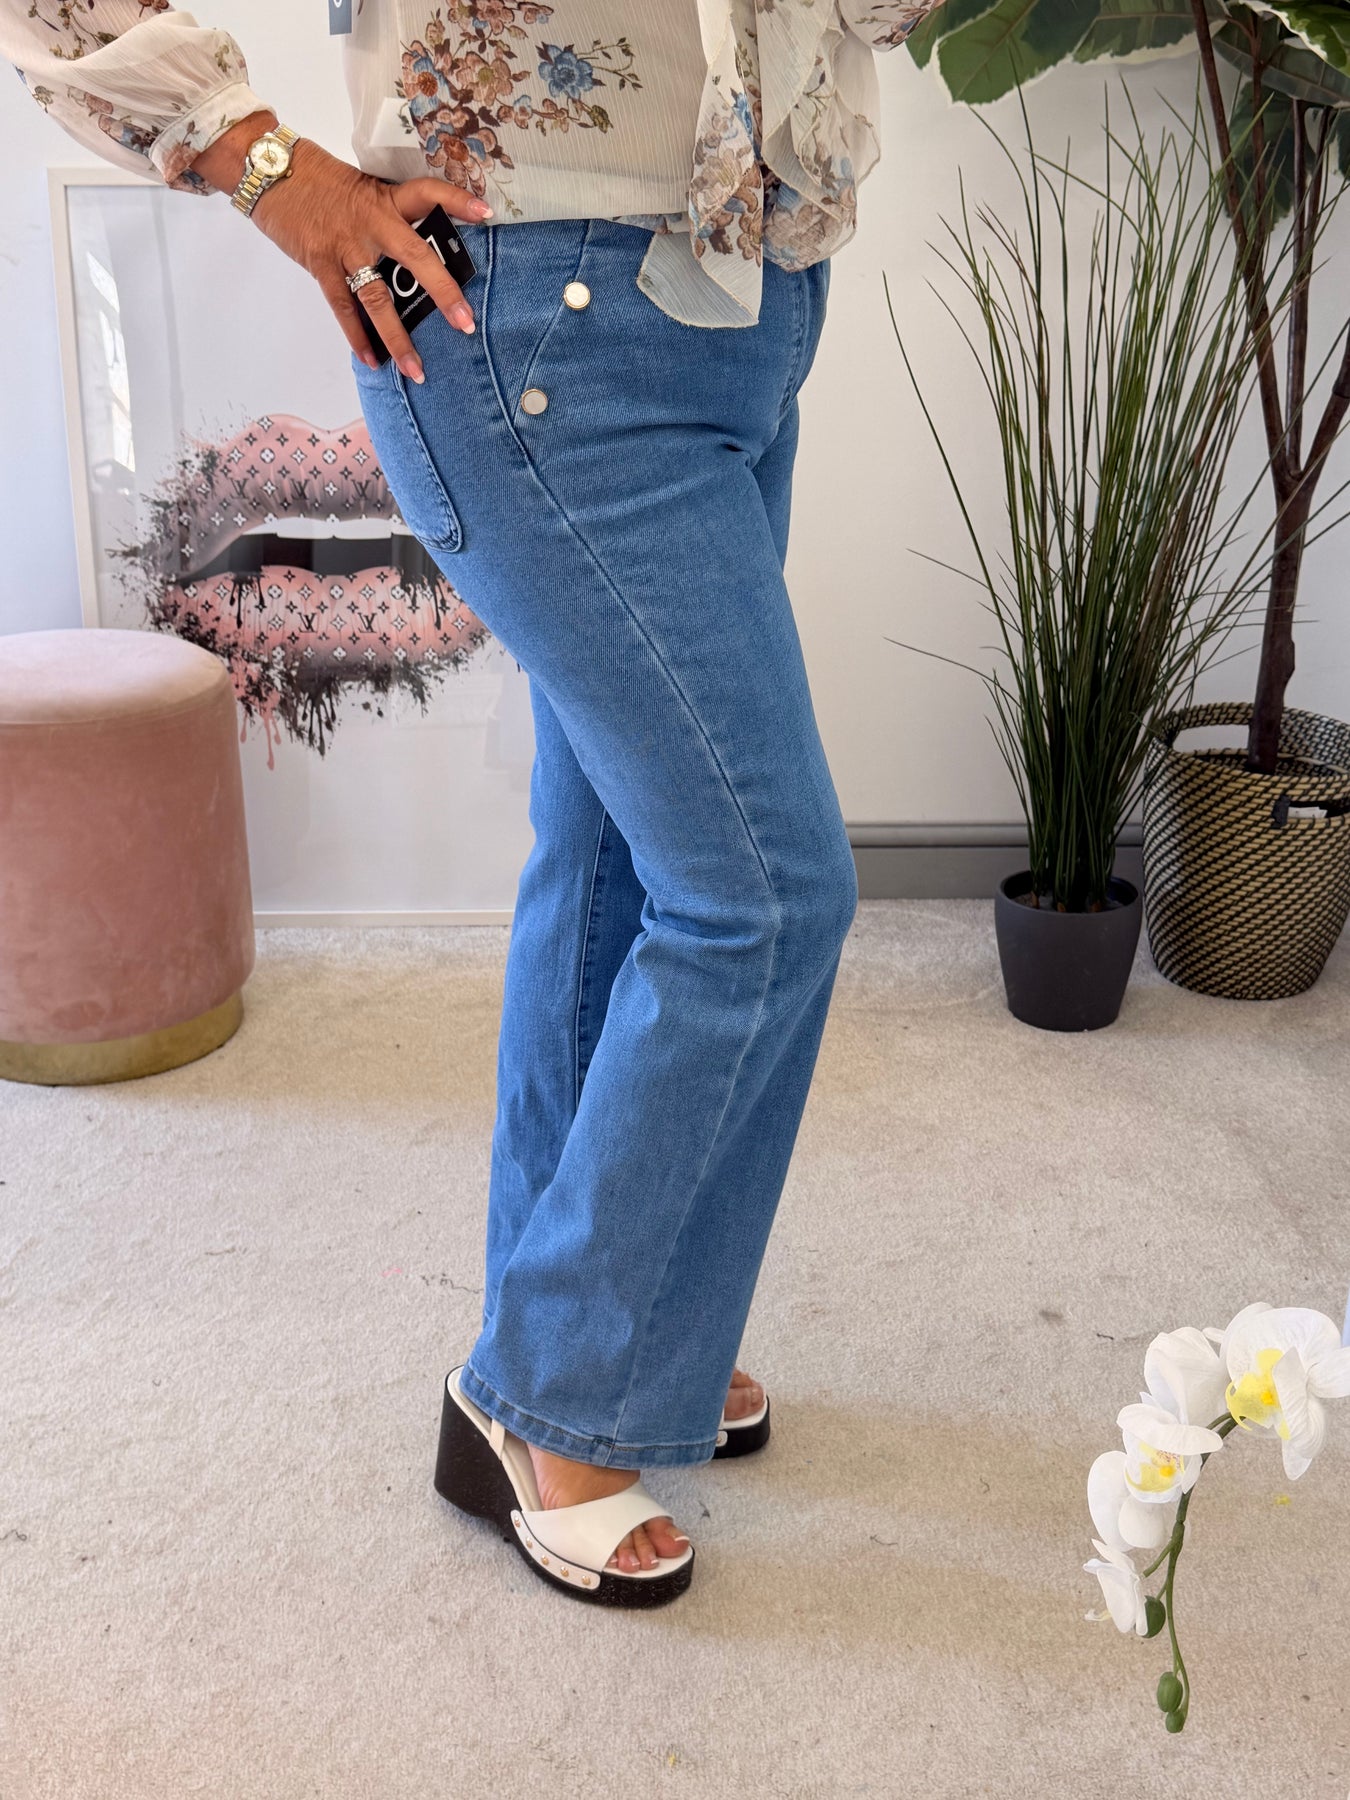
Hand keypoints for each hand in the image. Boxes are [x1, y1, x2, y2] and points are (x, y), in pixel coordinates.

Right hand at [191, 112, 492, 382]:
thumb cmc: (320, 179)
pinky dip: (357, 337)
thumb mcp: (363, 188)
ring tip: (417, 371)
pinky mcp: (320, 263)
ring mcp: (345, 246)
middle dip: (442, 293)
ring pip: (377, 297)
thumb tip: (420, 252)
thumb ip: (391, 216)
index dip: (456, 201)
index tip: (486, 212)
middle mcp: (371, 222)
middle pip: (414, 257)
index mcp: (385, 199)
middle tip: (466, 324)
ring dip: (398, 338)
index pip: (427, 193)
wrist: (269, 171)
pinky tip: (372, 361)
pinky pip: (343, 307)